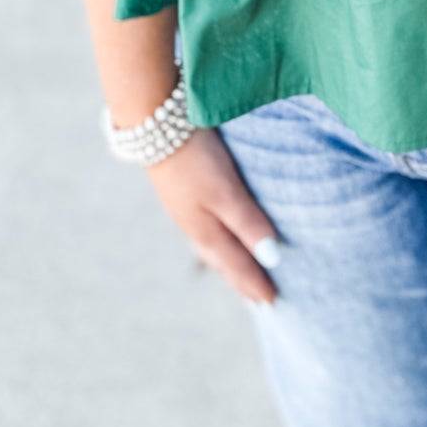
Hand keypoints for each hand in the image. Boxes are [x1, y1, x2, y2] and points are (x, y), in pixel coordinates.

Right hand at [147, 125, 282, 303]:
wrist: (153, 124)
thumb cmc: (194, 159)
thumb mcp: (225, 192)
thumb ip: (247, 223)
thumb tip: (272, 259)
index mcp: (205, 231)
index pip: (236, 265)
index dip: (254, 283)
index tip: (273, 302)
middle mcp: (194, 225)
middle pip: (222, 260)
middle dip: (241, 279)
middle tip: (259, 298)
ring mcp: (186, 208)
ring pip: (213, 245)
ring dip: (229, 261)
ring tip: (242, 271)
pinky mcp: (183, 190)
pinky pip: (206, 227)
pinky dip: (219, 239)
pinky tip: (221, 230)